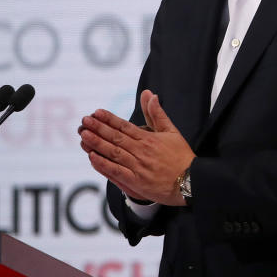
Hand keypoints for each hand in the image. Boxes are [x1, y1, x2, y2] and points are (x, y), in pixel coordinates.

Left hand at [78, 90, 194, 205]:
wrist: (192, 181)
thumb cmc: (182, 156)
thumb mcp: (172, 131)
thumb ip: (158, 114)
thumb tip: (150, 94)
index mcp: (149, 138)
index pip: (125, 126)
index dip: (109, 119)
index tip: (96, 112)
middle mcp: (142, 151)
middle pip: (116, 138)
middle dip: (98, 128)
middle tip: (84, 121)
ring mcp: (139, 166)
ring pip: (114, 153)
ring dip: (97, 144)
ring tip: (84, 135)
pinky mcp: (137, 182)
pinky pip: (117, 172)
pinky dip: (104, 165)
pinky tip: (92, 158)